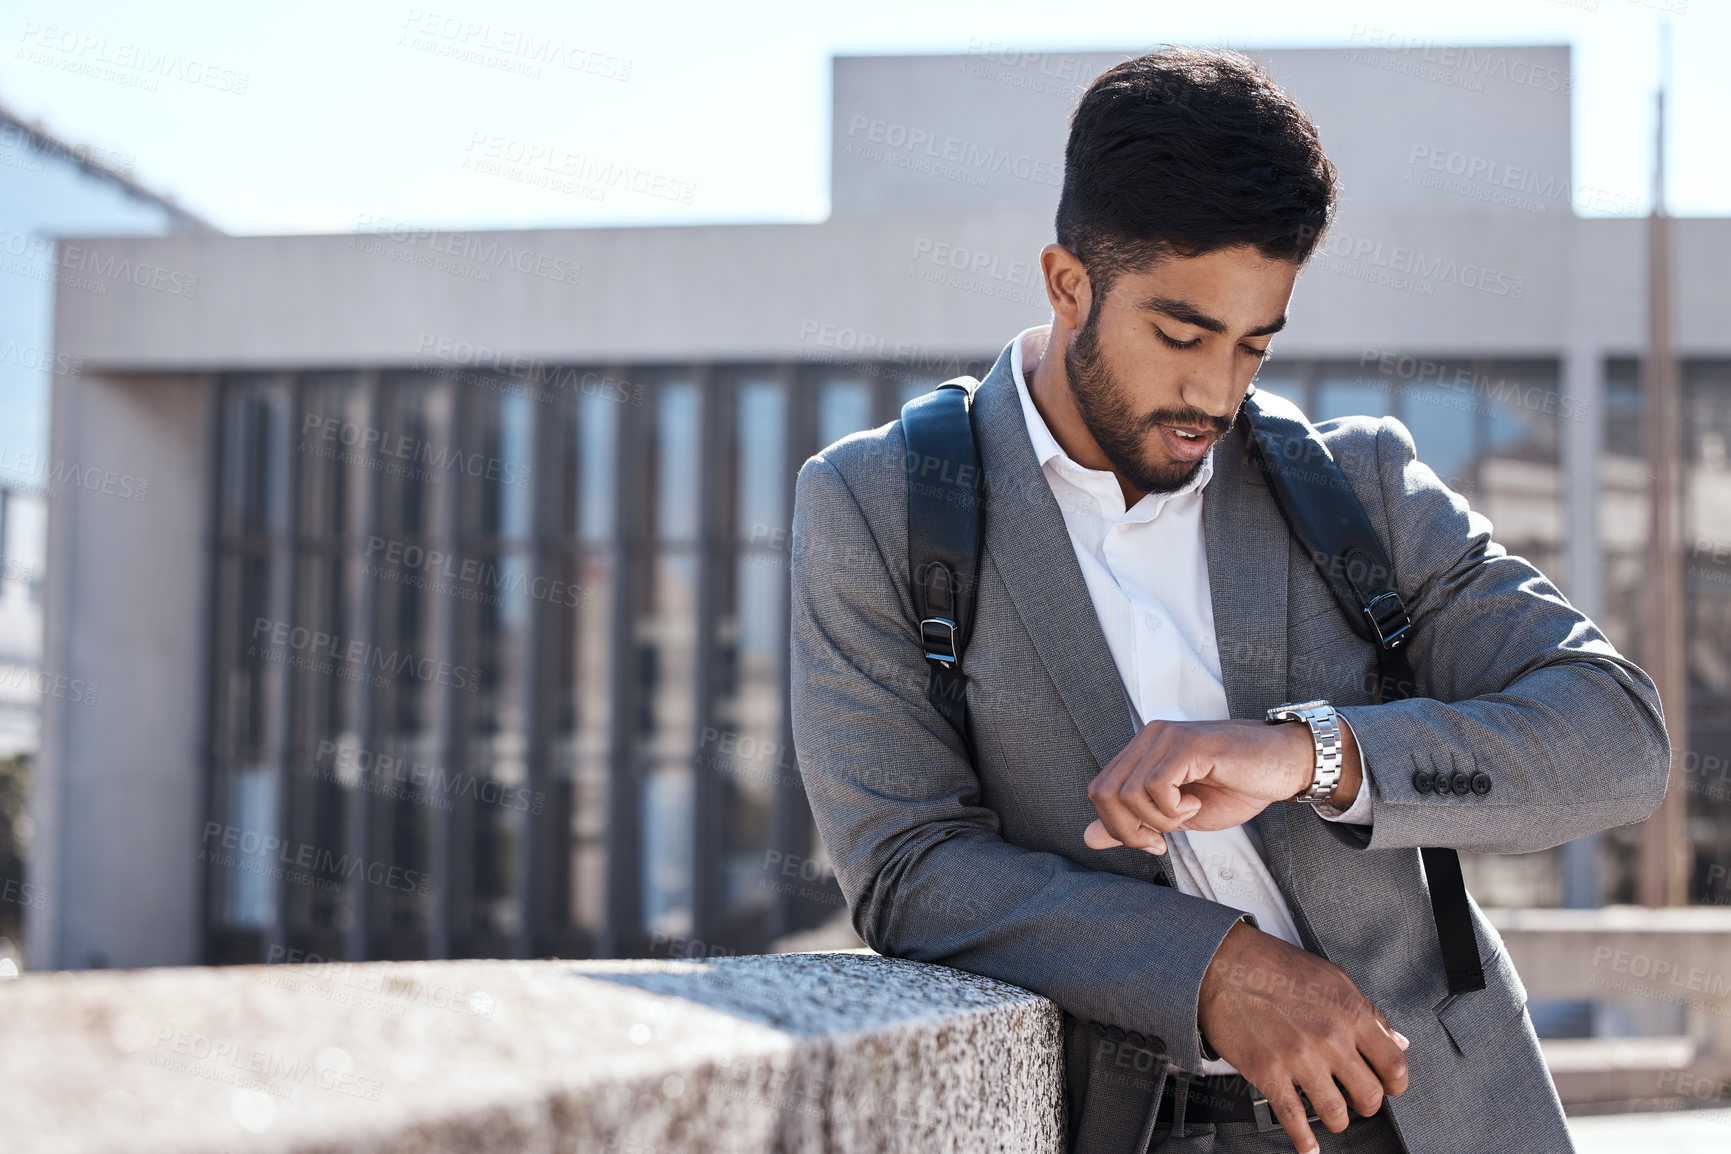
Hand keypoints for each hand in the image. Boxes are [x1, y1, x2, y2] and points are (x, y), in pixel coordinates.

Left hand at [1084, 718, 1330, 853]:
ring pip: (1128, 792)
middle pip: (1103, 793)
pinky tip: (1195, 802)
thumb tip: (1089, 838)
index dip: (1117, 826)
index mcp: (1142, 750)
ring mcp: (1166, 737)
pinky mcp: (1187, 745)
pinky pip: (1156, 786)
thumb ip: (1135, 823)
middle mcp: (1149, 737)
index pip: (1099, 790)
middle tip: (1163, 838)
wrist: (1286, 766)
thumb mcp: (1178, 816)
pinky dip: (1173, 808)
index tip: (1153, 842)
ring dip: (1158, 819)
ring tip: (1188, 812)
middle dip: (1129, 830)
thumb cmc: (1237, 787)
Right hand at [1199, 922, 1409, 1153]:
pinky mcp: (1268, 1072)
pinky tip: (1308, 1145)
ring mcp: (1299, 1058)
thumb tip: (1395, 1040)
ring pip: (1336, 1113)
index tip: (1389, 1087)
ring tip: (1331, 1113)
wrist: (1221, 964)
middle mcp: (1329, 1038)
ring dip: (1337, 1120)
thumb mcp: (1332, 978)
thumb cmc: (1273, 966)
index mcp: (1350, 1013)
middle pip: (1370, 1096)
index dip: (1396, 1084)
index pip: (1394, 1065)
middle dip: (1366, 1104)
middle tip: (1357, 1100)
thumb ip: (1367, 1012)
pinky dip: (1304, 1140)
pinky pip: (1294, 1118)